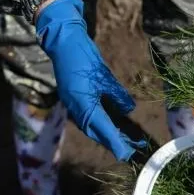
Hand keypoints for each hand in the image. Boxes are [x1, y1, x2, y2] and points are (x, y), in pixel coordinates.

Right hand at [35, 0, 145, 160]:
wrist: (63, 41)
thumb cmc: (84, 56)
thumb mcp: (104, 76)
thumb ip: (117, 95)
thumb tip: (128, 110)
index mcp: (83, 103)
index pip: (102, 128)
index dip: (115, 142)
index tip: (127, 153)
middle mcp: (75, 108)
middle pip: (95, 132)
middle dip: (112, 142)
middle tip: (130, 150)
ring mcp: (71, 104)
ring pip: (89, 127)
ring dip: (105, 136)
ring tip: (122, 142)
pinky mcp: (71, 100)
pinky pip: (85, 119)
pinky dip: (97, 126)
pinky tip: (107, 127)